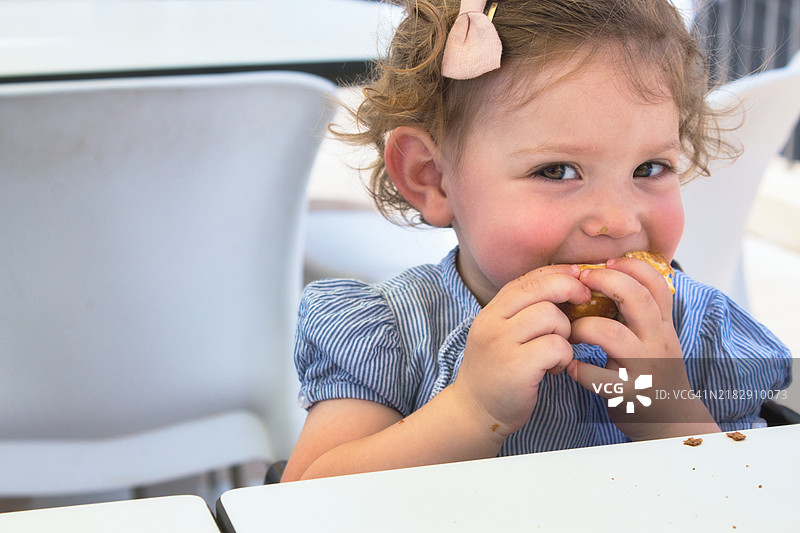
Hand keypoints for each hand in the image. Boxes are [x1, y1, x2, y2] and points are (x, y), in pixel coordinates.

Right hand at [452, 264, 588, 441]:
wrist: (474, 411)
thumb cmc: (496, 371)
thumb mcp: (500, 333)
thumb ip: (522, 311)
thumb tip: (564, 283)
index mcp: (491, 311)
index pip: (528, 278)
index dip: (558, 272)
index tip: (579, 278)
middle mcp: (492, 322)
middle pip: (540, 288)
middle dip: (570, 290)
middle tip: (585, 303)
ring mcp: (502, 344)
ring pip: (551, 316)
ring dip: (565, 332)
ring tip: (558, 349)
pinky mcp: (516, 367)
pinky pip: (556, 346)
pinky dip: (564, 356)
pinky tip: (556, 367)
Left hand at [566, 256, 717, 439]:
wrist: (671, 423)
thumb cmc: (652, 373)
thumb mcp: (654, 338)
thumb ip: (638, 313)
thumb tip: (606, 276)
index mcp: (662, 325)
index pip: (656, 283)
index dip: (630, 266)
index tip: (605, 262)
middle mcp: (658, 342)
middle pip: (636, 298)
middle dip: (603, 281)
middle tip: (580, 282)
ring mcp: (645, 368)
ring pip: (611, 333)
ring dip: (583, 328)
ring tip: (571, 332)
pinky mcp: (629, 394)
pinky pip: (598, 376)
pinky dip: (579, 370)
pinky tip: (571, 367)